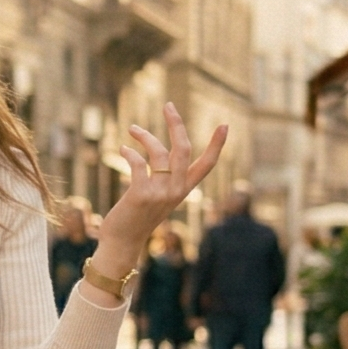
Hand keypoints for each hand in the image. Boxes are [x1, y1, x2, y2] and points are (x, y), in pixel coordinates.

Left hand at [91, 105, 226, 275]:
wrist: (122, 243)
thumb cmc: (137, 218)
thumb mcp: (156, 197)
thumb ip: (160, 178)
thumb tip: (150, 151)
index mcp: (183, 190)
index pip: (207, 165)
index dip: (216, 145)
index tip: (225, 125)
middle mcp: (176, 191)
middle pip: (183, 149)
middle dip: (176, 124)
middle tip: (168, 105)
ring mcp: (160, 193)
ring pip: (158, 151)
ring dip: (144, 136)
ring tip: (132, 129)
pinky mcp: (141, 194)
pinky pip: (138, 163)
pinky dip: (130, 152)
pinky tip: (123, 149)